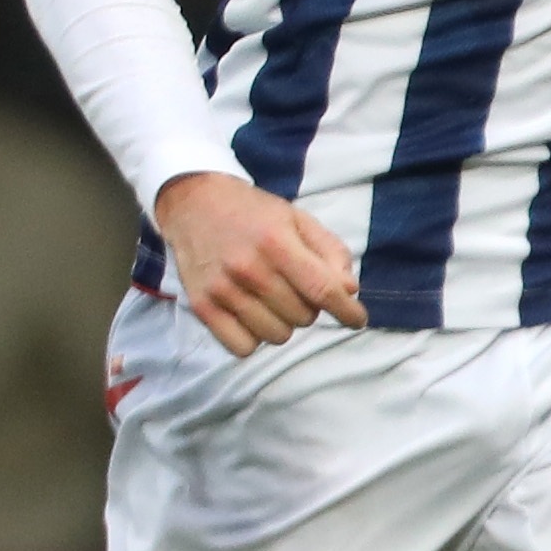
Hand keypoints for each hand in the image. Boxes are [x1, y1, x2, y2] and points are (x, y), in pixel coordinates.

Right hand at [155, 173, 364, 357]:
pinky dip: (254, 337)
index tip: (357, 319)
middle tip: (294, 286)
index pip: (322, 289)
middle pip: (303, 317)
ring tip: (271, 298)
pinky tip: (251, 313)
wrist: (193, 203)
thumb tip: (349, 291)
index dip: (347, 310)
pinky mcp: (203, 307)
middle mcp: (248, 269)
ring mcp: (223, 290)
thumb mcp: (297, 219)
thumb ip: (329, 251)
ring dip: (283, 322)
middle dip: (308, 306)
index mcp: (276, 242)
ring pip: (277, 335)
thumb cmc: (252, 212)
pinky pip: (243, 347)